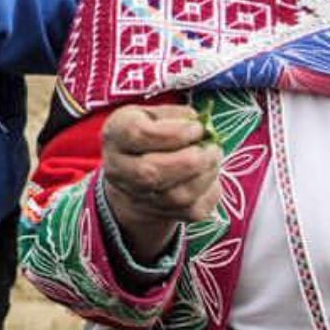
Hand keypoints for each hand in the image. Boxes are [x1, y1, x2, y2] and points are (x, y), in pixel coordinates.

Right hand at [99, 103, 221, 262]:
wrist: (135, 177)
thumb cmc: (148, 136)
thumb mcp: (152, 114)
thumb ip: (175, 115)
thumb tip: (202, 126)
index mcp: (116, 134)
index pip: (139, 134)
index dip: (175, 132)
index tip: (198, 128)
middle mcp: (119, 169)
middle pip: (152, 172)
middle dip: (192, 160)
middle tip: (212, 147)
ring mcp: (138, 197)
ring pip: (176, 196)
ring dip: (206, 175)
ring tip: (214, 157)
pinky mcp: (163, 215)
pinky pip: (193, 211)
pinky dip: (210, 192)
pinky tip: (210, 175)